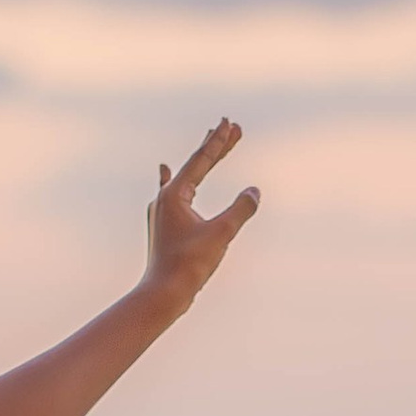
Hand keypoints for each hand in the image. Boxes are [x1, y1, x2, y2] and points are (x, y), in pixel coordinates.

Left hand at [144, 118, 258, 306]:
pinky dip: (174, 180)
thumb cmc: (190, 264)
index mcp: (175, 194)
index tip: (230, 122)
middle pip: (194, 165)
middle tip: (232, 128)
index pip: (201, 161)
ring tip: (209, 143)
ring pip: (184, 178)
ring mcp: (162, 211)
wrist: (163, 293)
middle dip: (215, 147)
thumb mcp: (221, 234)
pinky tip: (164, 173)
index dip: (219, 142)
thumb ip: (240, 210)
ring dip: (201, 162)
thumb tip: (254, 191)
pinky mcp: (163, 224)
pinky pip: (171, 192)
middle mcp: (164, 198)